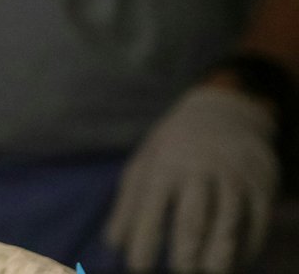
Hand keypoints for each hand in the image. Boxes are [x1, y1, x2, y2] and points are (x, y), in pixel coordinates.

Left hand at [104, 84, 278, 272]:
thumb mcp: (145, 165)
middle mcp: (198, 171)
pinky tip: (236, 262)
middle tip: (180, 272)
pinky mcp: (260, 186)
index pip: (150, 208)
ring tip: (210, 271)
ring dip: (220, 252)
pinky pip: (257, 222)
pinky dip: (248, 246)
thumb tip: (112, 244)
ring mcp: (232, 178)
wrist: (222, 114)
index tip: (137, 267)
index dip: (144, 240)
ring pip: (228, 220)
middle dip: (186, 249)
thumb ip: (128, 206)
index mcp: (164, 166)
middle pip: (193, 216)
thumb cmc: (173, 149)